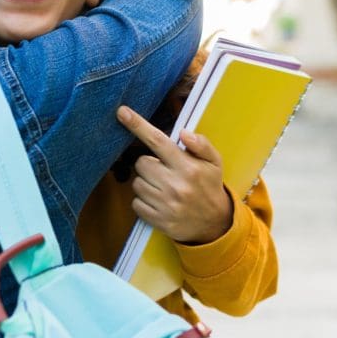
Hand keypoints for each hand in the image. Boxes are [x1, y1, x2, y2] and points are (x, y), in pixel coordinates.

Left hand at [116, 106, 232, 242]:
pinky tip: (159, 202)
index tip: (122, 112)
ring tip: (163, 188)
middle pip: (141, 163)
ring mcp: (165, 204)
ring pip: (137, 183)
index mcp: (188, 167)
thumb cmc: (210, 187)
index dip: (138, 125)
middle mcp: (175, 185)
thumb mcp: (214, 162)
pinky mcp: (158, 220)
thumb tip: (183, 133)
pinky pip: (136, 203)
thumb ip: (201, 145)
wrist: (215, 225)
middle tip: (164, 171)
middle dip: (149, 165)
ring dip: (146, 183)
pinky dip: (144, 201)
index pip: (158, 141)